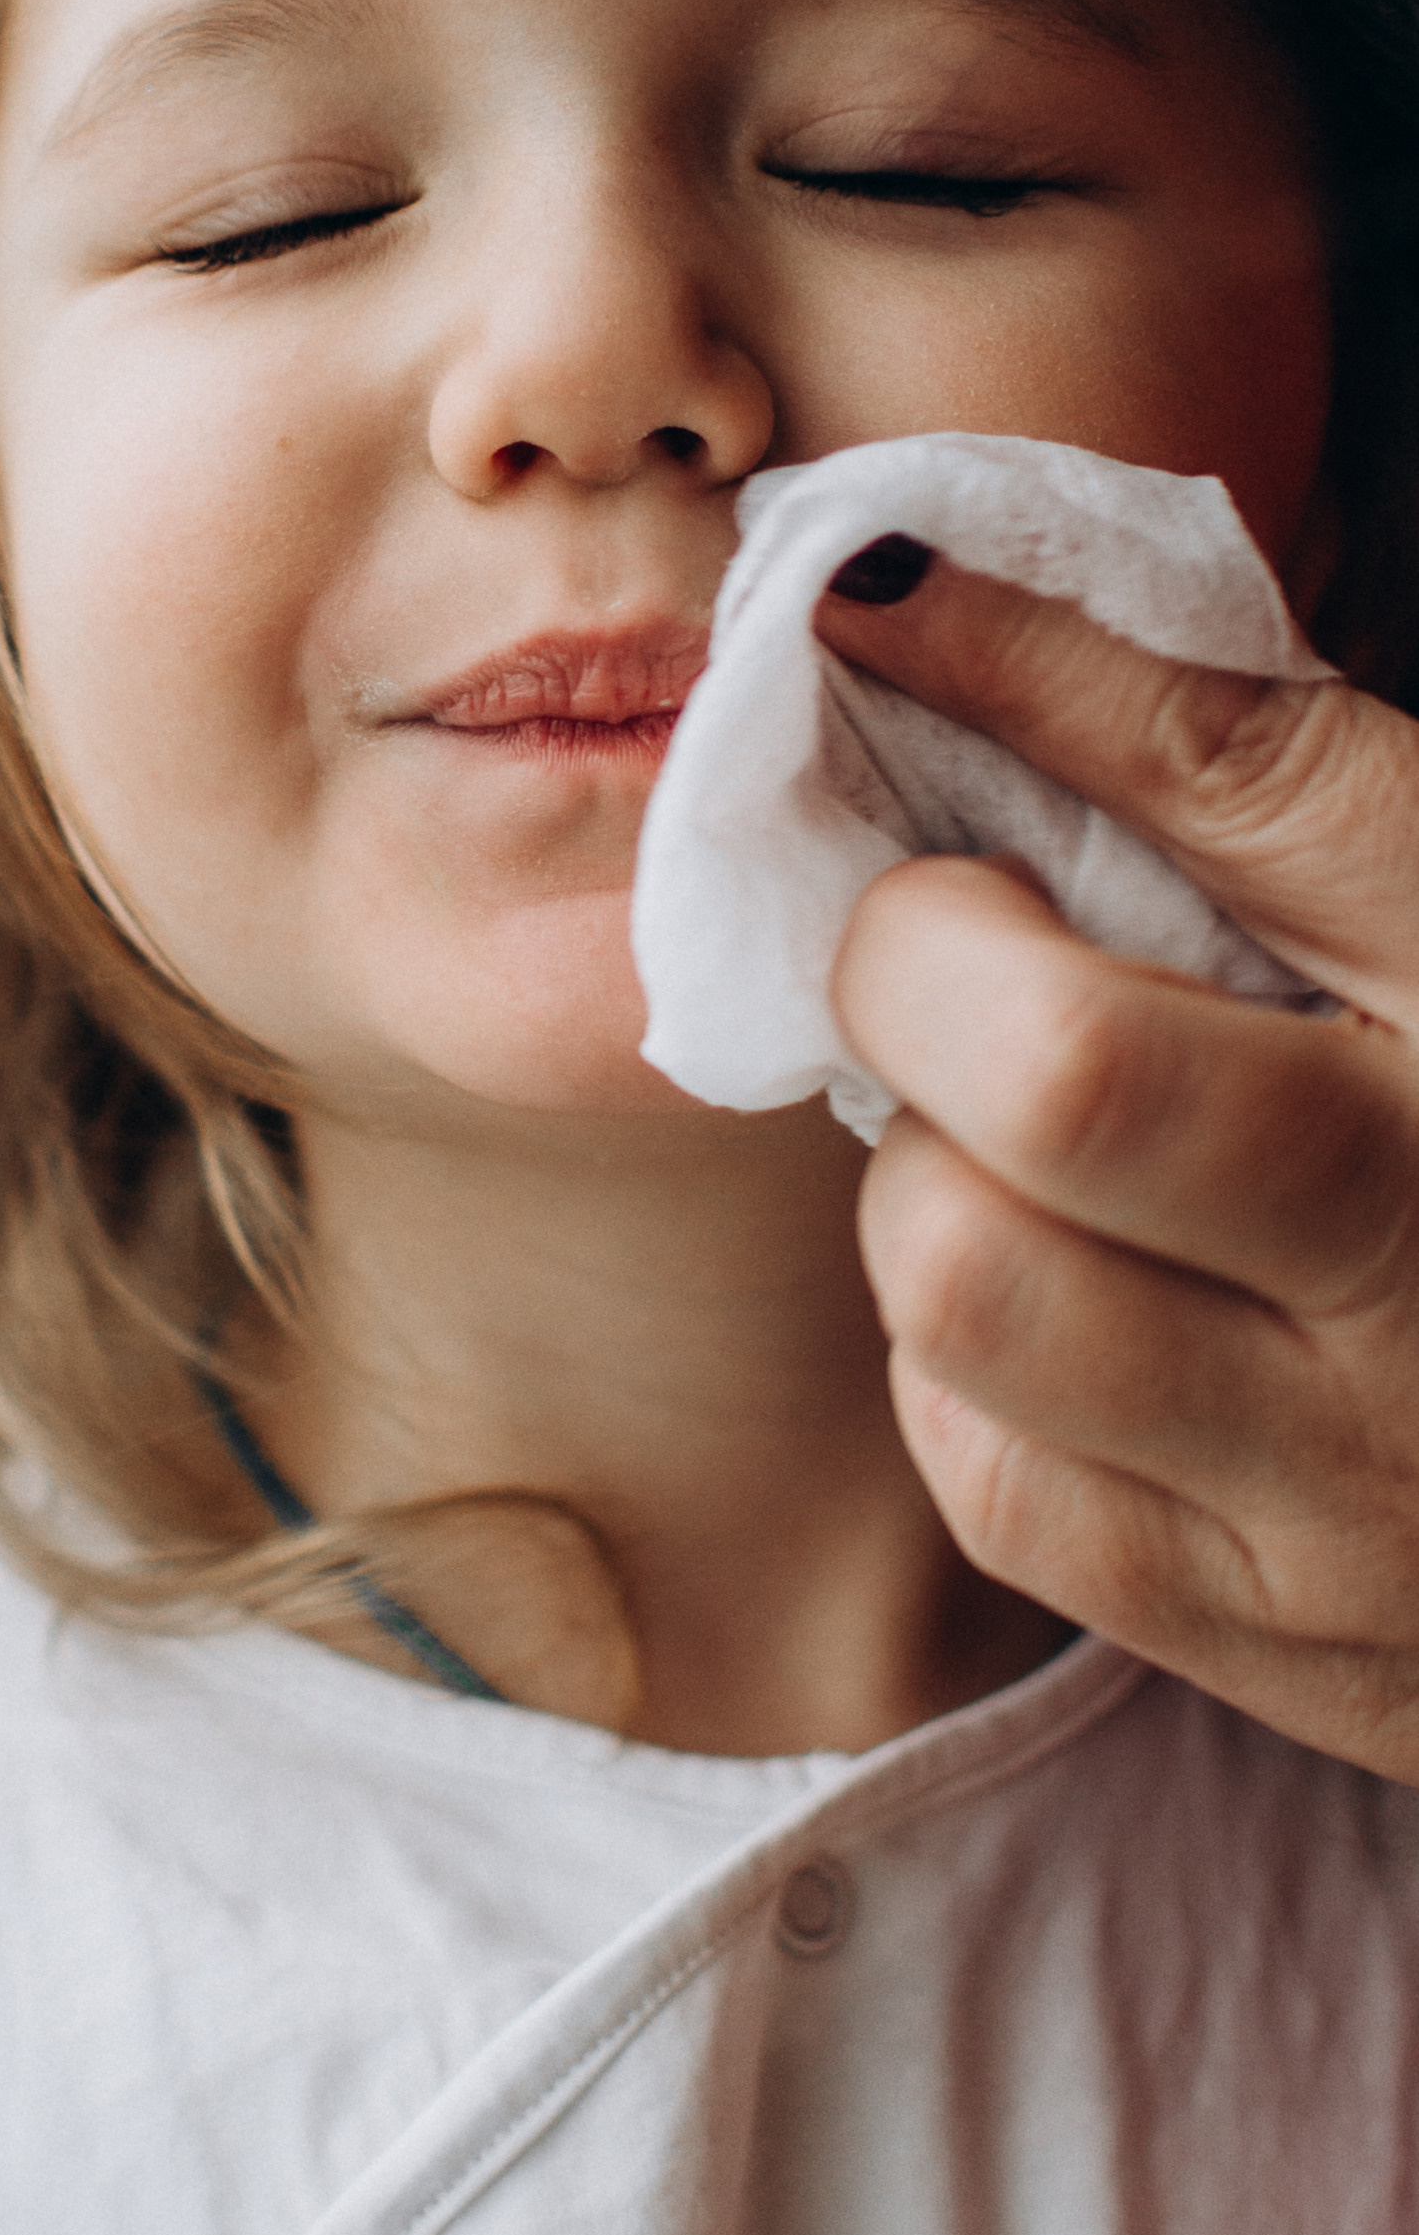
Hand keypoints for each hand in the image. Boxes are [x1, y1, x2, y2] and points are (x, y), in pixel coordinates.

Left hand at [814, 548, 1418, 1785]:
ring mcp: (1360, 1504)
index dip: (1027, 677)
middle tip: (980, 957)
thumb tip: (898, 592)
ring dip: (940, 1178)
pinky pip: (991, 1473)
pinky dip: (974, 1358)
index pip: (1251, 797)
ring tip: (1052, 1151)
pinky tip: (1084, 1299)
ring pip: (965, 1285)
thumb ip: (1228, 761)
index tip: (875, 606)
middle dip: (935, 974)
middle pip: (1051, 1080)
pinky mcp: (1276, 1643)